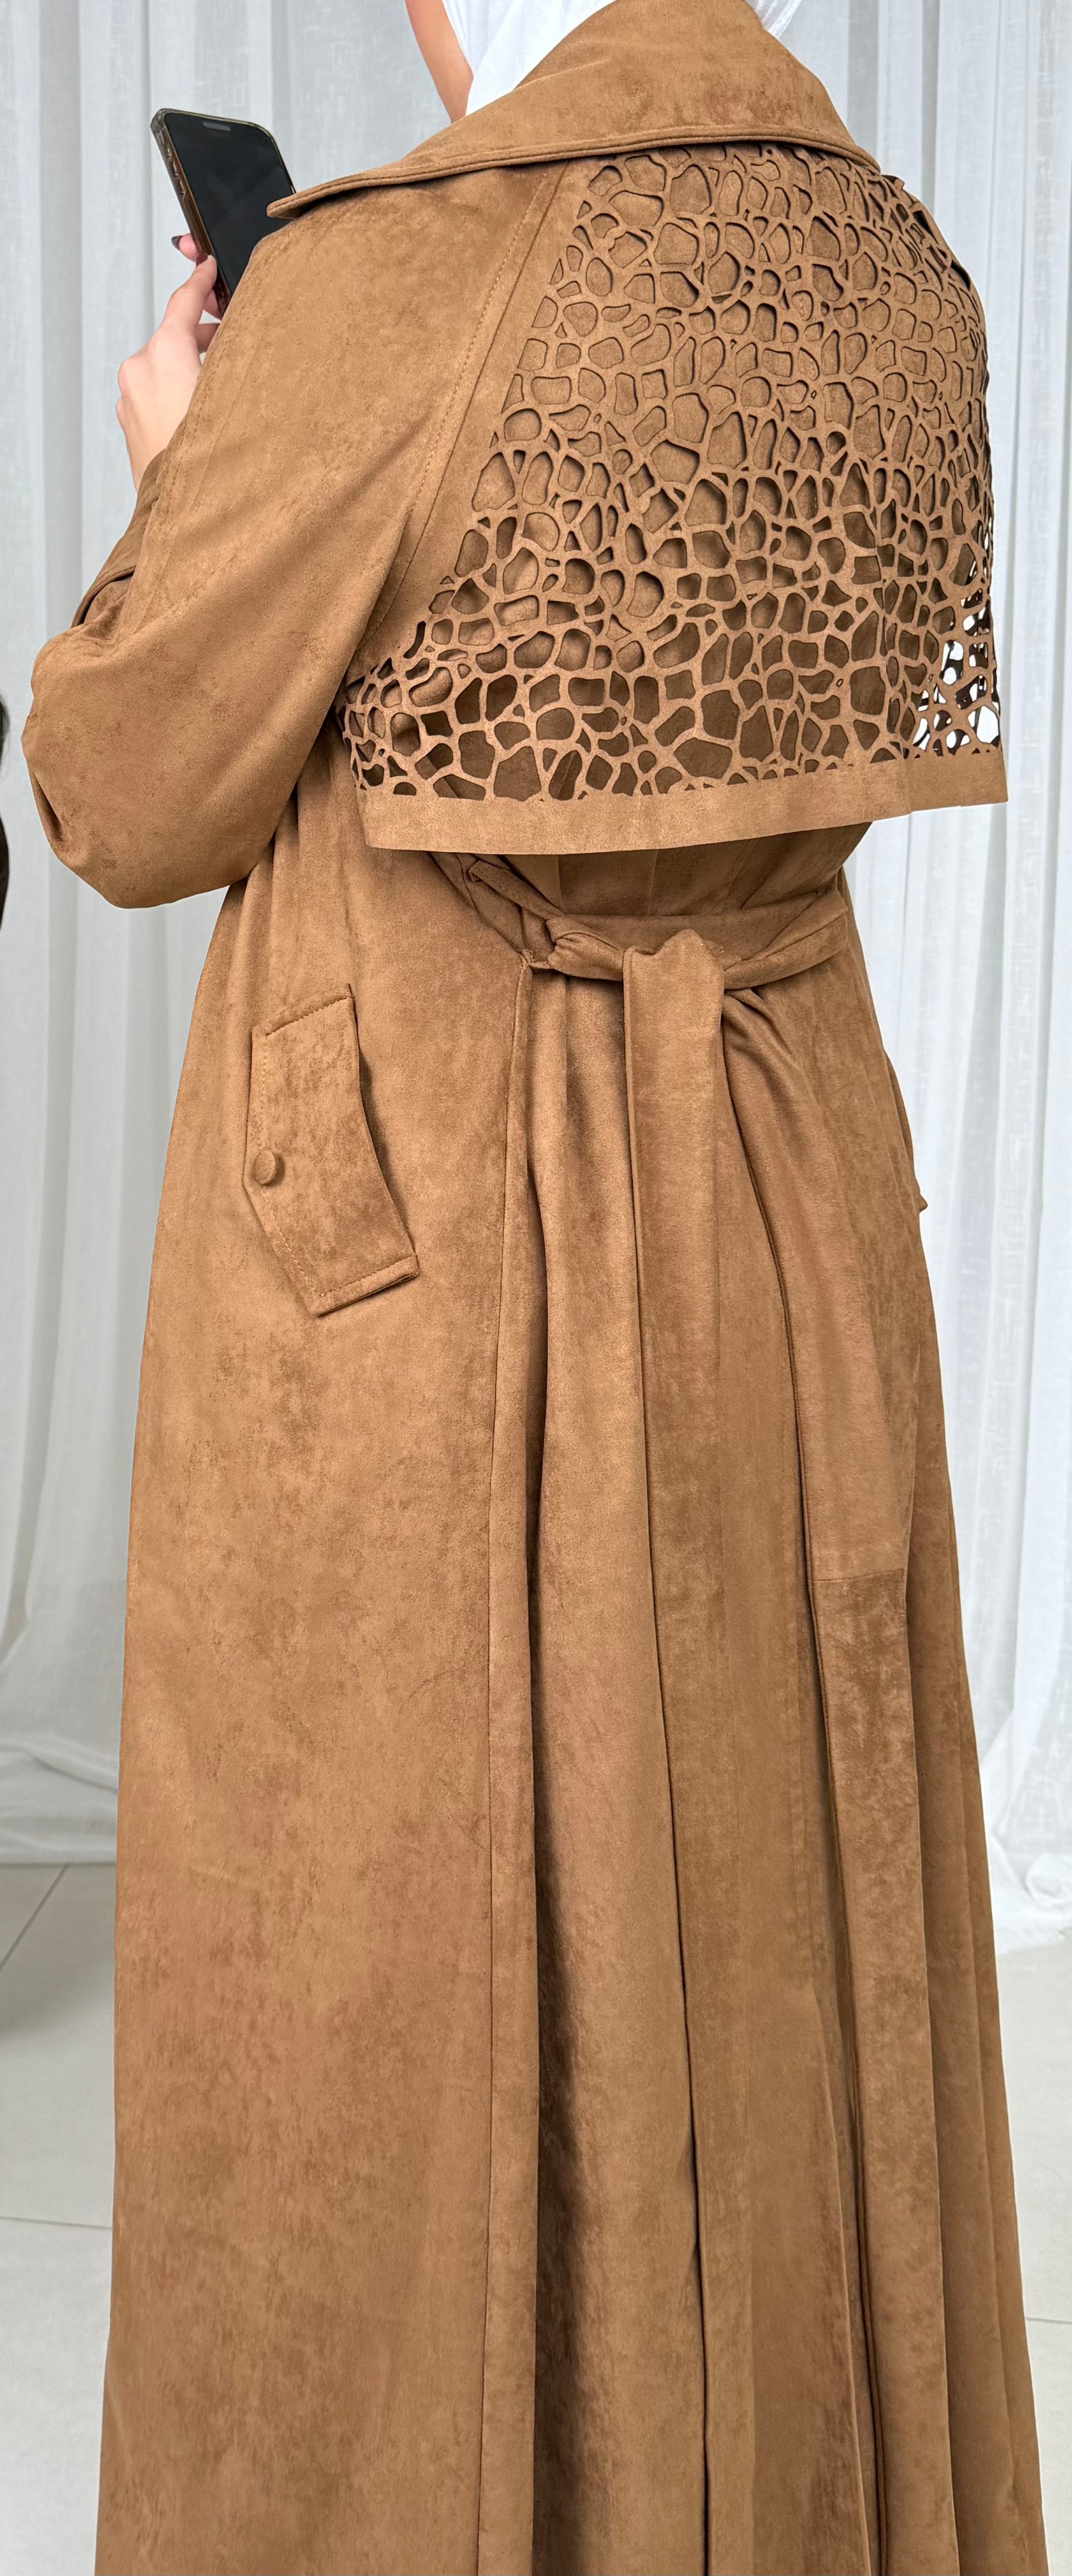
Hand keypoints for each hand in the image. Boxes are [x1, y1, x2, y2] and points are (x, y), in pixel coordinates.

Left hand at [116, 250, 219, 489]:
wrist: (183, 520)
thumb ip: (232, 360)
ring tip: (222, 386)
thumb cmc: (209, 463)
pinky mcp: (127, 425)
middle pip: (173, 337)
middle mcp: (137, 373)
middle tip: (234, 340)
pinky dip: (176, 391)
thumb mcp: (234, 398)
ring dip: (190, 366)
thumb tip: (237, 341)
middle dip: (202, 335)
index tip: (207, 266)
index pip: (182, 304)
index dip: (199, 281)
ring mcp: (127, 401)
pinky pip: (154, 394)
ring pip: (163, 366)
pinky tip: (201, 411)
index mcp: (161, 357)